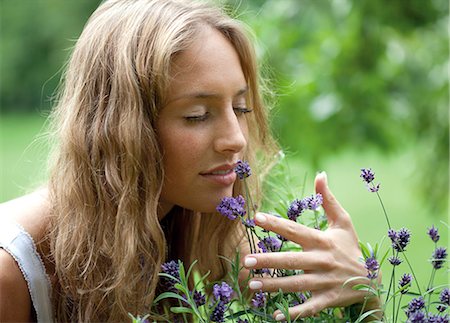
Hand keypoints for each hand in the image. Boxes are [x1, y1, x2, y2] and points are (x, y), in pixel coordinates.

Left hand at [244, 172, 378, 320]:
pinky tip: (276, 316)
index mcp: (322, 241)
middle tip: (246, 261)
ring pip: (296, 284)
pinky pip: (309, 307)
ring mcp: (324, 282)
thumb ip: (328, 200)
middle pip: (291, 260)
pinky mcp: (327, 299)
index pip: (295, 230)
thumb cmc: (351, 247)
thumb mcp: (343, 222)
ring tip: (252, 284)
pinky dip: (294, 313)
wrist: (371, 281)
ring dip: (274, 286)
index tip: (256, 218)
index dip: (276, 224)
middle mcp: (321, 261)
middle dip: (268, 261)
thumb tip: (320, 174)